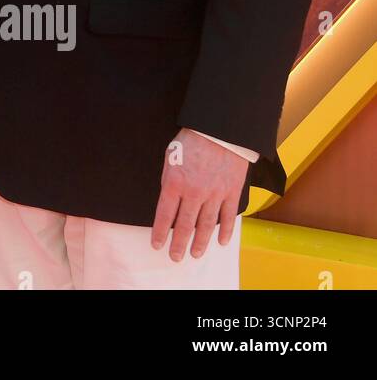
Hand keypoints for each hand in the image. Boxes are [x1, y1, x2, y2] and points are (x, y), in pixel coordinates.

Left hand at [151, 127, 248, 260]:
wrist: (219, 131)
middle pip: (184, 225)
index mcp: (174, 183)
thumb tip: (169, 200)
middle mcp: (194, 193)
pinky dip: (224, 232)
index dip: (160, 233)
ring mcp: (214, 194)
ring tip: (195, 254)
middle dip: (179, 244)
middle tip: (175, 257)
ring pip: (206, 226)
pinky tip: (221, 242)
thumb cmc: (191, 141)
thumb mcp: (170, 157)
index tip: (157, 245)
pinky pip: (227, 217)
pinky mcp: (231, 193)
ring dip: (200, 243)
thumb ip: (169, 181)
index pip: (164, 215)